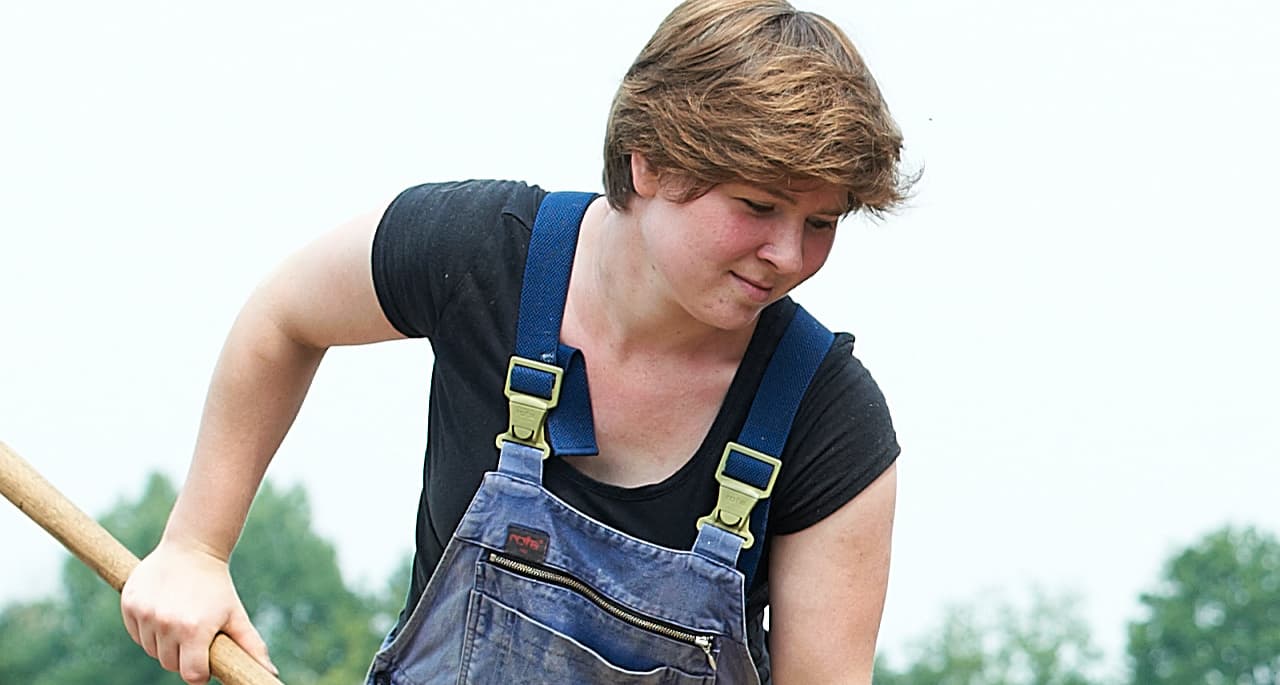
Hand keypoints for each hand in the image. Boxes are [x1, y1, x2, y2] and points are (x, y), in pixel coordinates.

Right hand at [121, 539, 277, 683]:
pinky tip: (163, 612)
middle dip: (183, 656)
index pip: (191, 675)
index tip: (204, 660)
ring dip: (165, 643)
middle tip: (194, 634)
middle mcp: (166, 623)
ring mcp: (145, 614)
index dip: (199, 673)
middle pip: (170, 664)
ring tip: (180, 620)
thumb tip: (270, 673)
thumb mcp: (236, 614)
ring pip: (151, 650)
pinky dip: (147, 631)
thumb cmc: (217, 586)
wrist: (191, 548)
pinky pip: (136, 634)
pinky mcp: (130, 605)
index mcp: (194, 629)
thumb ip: (251, 646)